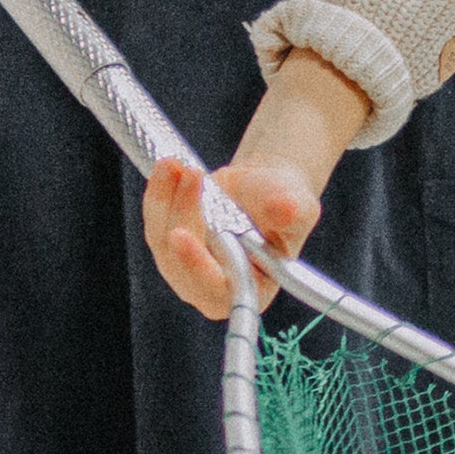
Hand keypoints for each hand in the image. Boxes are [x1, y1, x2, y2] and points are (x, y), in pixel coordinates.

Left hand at [144, 154, 319, 318]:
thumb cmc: (286, 204)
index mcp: (249, 289)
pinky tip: (168, 169)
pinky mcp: (169, 245)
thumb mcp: (300, 206)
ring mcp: (186, 268)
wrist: (264, 190)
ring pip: (161, 239)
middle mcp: (211, 287)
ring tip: (178, 164)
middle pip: (179, 262)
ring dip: (165, 199)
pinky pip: (154, 221)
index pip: (216, 289)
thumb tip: (285, 210)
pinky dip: (158, 193)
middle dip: (181, 214)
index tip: (180, 236)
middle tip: (192, 175)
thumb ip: (294, 212)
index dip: (195, 267)